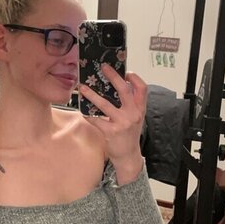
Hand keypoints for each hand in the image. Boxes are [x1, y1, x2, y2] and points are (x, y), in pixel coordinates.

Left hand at [80, 66, 145, 181]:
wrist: (128, 156)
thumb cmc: (129, 134)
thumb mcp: (135, 117)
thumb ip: (130, 104)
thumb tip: (117, 86)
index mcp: (140, 109)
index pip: (142, 88)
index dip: (134, 78)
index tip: (125, 72)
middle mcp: (133, 114)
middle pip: (124, 90)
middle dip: (113, 77)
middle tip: (103, 68)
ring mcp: (122, 123)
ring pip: (105, 104)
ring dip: (92, 94)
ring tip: (83, 88)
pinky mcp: (111, 132)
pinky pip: (96, 119)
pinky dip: (88, 113)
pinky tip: (82, 109)